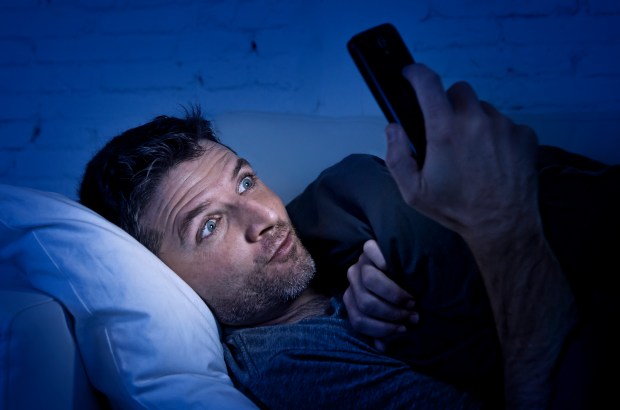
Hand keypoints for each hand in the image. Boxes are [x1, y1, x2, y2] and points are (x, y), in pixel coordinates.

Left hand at [343, 240, 418, 350]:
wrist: (410, 265)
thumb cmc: (403, 296)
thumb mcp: (394, 315)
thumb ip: (387, 328)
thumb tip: (383, 346)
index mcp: (353, 299)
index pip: (358, 321)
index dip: (382, 329)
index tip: (403, 329)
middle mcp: (353, 280)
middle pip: (365, 303)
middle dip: (391, 313)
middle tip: (411, 314)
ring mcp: (360, 262)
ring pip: (369, 281)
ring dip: (393, 295)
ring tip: (411, 300)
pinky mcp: (370, 247)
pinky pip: (372, 252)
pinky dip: (383, 262)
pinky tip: (396, 269)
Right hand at [385, 64, 539, 243]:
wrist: (503, 225)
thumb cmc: (455, 208)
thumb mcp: (413, 191)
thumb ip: (396, 156)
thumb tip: (393, 127)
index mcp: (445, 130)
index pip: (428, 83)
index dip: (415, 73)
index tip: (410, 73)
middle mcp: (476, 120)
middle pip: (459, 92)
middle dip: (449, 105)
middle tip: (447, 132)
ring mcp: (504, 126)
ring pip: (483, 109)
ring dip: (474, 122)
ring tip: (473, 154)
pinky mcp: (525, 134)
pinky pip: (505, 124)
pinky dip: (497, 136)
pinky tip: (494, 160)